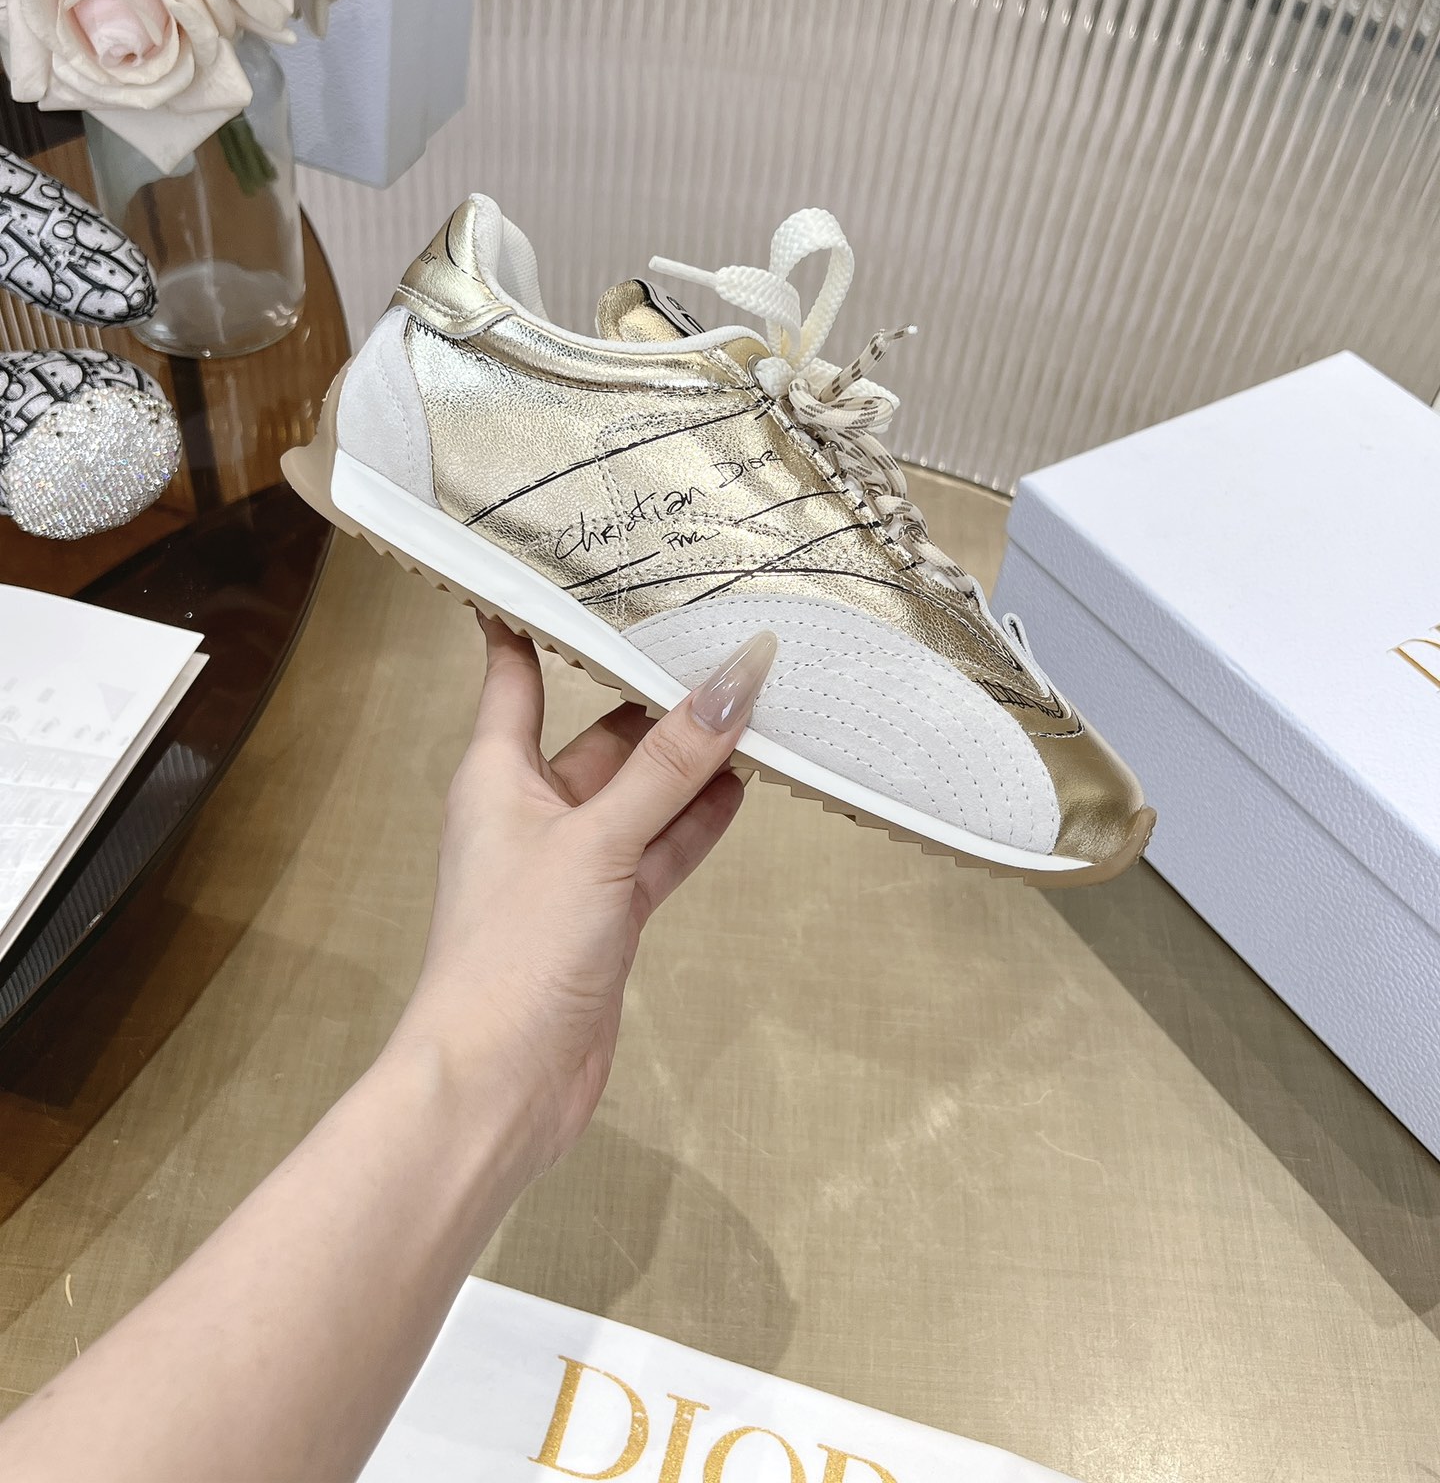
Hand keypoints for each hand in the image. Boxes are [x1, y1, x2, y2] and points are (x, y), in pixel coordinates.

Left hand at [398, 615, 776, 1171]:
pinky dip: (697, 820)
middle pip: (598, 729)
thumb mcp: (598, 842)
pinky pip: (659, 846)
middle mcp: (529, 809)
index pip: (515, 671)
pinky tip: (743, 786)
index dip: (535, 617)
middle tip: (716, 634)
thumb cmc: (511, 955)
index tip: (571, 563)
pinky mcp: (607, 913)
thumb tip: (736, 677)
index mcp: (495, 774)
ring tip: (753, 703)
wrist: (497, 1089)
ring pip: (639, 790)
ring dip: (689, 758)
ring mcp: (572, 863)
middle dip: (653, 692)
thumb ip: (670, 764)